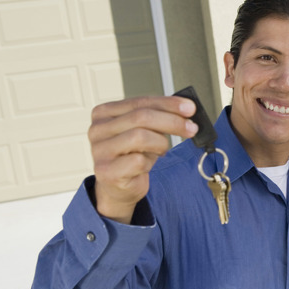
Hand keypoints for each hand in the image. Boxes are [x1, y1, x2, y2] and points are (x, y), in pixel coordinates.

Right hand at [89, 96, 197, 223]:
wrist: (118, 186)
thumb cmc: (132, 155)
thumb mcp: (143, 130)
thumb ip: (158, 116)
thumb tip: (186, 108)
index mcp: (104, 113)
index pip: (140, 102)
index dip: (167, 104)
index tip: (190, 107)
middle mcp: (97, 130)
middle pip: (141, 117)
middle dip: (172, 121)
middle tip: (191, 128)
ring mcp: (99, 151)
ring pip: (140, 136)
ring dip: (161, 143)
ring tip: (162, 150)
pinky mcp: (106, 172)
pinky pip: (138, 161)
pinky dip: (150, 162)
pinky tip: (148, 164)